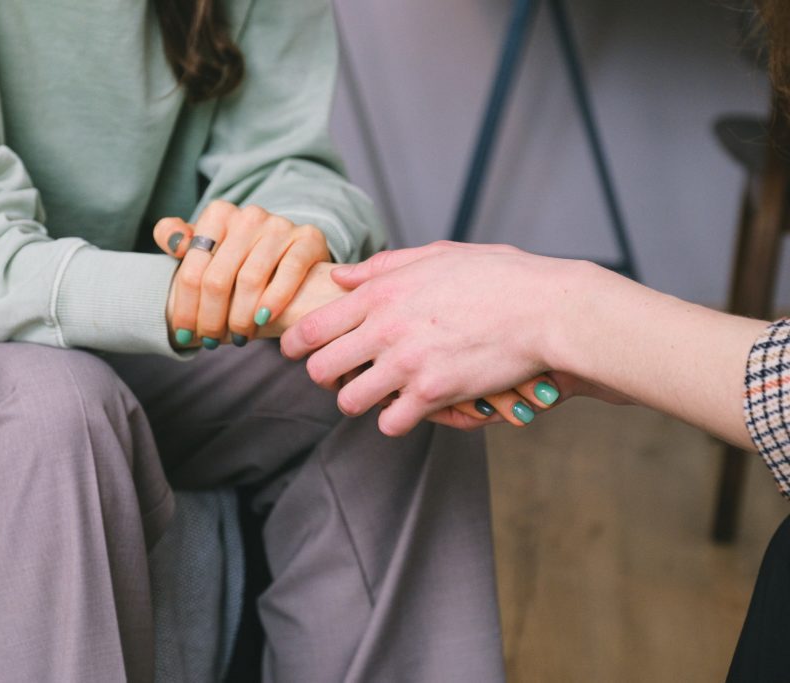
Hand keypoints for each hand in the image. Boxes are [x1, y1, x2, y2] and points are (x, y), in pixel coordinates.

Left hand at [154, 200, 329, 347]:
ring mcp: (280, 226)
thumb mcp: (205, 246)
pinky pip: (289, 271)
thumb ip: (176, 238)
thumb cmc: (239, 258)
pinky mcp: (308, 238)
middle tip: (211, 342)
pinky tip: (263, 320)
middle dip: (211, 318)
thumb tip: (174, 242)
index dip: (185, 307)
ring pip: (250, 280)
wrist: (290, 253)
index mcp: (218, 214)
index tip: (184, 334)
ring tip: (238, 337)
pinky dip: (274, 300)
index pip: (193, 269)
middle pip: (218, 279)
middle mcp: (249, 216)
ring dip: (240, 318)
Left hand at [280, 241, 606, 435]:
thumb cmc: (498, 277)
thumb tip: (340, 275)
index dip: (295, 344)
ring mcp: (407, 363)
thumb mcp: (437, 255)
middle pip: (320, 369)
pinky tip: (408, 408)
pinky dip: (396, 420)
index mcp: (382, 292)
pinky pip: (390, 422)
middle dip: (324, 377)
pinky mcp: (433, 394)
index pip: (313, 326)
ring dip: (358, 401)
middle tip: (340, 376)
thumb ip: (383, 266)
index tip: (294, 351)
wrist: (546, 309)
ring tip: (375, 394)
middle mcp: (385, 328)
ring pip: (349, 401)